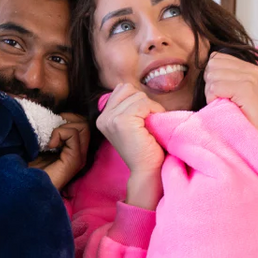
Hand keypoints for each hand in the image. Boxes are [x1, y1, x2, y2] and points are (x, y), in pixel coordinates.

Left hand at [29, 114, 89, 189]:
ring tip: (50, 139)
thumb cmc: (28, 168)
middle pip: (85, 123)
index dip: (68, 118)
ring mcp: (79, 157)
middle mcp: (80, 153)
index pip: (82, 123)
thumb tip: (52, 116)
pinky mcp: (74, 161)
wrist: (24, 187)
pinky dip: (59, 134)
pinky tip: (49, 146)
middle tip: (52, 130)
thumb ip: (49, 132)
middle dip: (68, 119)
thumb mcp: (39, 144)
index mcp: (73, 149)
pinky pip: (73, 135)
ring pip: (83, 126)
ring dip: (63, 127)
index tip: (51, 124)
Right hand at [96, 83, 166, 209]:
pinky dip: (154, 111)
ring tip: (150, 126)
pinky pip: (144, 103)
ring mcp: (111, 119)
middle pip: (129, 89)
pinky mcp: (122, 121)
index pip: (121, 89)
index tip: (143, 118)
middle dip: (144, 102)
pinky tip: (152, 126)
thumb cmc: (145, 147)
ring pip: (138, 96)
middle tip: (148, 121)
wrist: (147, 170)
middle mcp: (103, 117)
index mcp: (103, 117)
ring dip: (151, 108)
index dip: (138, 99)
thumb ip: (127, 106)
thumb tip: (130, 87)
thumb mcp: (130, 124)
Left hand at [204, 52, 257, 153]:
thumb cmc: (240, 117)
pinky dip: (214, 100)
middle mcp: (251, 69)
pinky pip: (215, 88)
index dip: (212, 77)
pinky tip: (226, 108)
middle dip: (210, 84)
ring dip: (212, 94)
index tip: (223, 94)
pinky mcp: (246, 89)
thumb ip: (220, 75)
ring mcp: (250, 78)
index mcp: (248, 66)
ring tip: (225, 105)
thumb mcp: (230, 91)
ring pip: (212, 76)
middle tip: (223, 101)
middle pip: (212, 64)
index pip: (215, 57)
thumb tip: (202, 66)